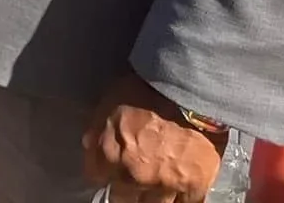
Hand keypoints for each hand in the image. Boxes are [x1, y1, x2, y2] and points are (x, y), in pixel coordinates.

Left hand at [83, 73, 225, 201]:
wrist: (190, 91)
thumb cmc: (145, 90)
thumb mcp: (109, 102)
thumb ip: (97, 129)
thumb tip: (89, 145)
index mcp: (110, 154)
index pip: (95, 177)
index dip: (101, 173)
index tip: (107, 171)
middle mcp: (134, 175)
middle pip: (122, 200)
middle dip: (124, 192)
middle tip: (131, 183)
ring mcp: (165, 185)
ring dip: (151, 199)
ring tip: (153, 190)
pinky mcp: (194, 187)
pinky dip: (180, 200)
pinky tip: (178, 193)